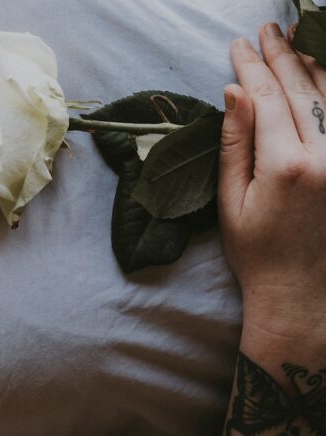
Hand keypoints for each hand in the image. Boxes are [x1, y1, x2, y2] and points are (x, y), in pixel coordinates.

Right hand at [219, 22, 325, 338]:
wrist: (301, 291)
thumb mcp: (231, 201)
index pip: (268, 100)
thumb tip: (234, 92)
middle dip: (282, 56)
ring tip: (296, 38)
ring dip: (314, 63)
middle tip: (266, 31)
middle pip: (304, 89)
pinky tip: (324, 75)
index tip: (237, 46)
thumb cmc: (256, 252)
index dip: (251, 69)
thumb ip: (235, 142)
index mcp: (287, 165)